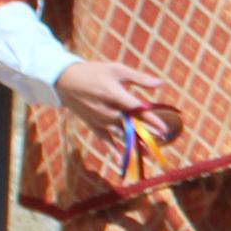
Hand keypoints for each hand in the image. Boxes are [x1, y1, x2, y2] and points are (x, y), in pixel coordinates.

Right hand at [53, 57, 175, 156]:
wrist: (65, 80)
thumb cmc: (94, 72)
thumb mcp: (116, 69)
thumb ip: (138, 78)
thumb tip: (160, 83)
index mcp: (114, 94)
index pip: (137, 110)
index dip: (152, 120)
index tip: (165, 129)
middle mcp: (107, 110)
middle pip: (131, 125)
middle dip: (147, 133)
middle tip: (163, 140)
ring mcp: (100, 120)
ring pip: (120, 135)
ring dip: (135, 144)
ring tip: (150, 152)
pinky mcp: (93, 125)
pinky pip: (106, 140)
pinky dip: (114, 151)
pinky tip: (123, 161)